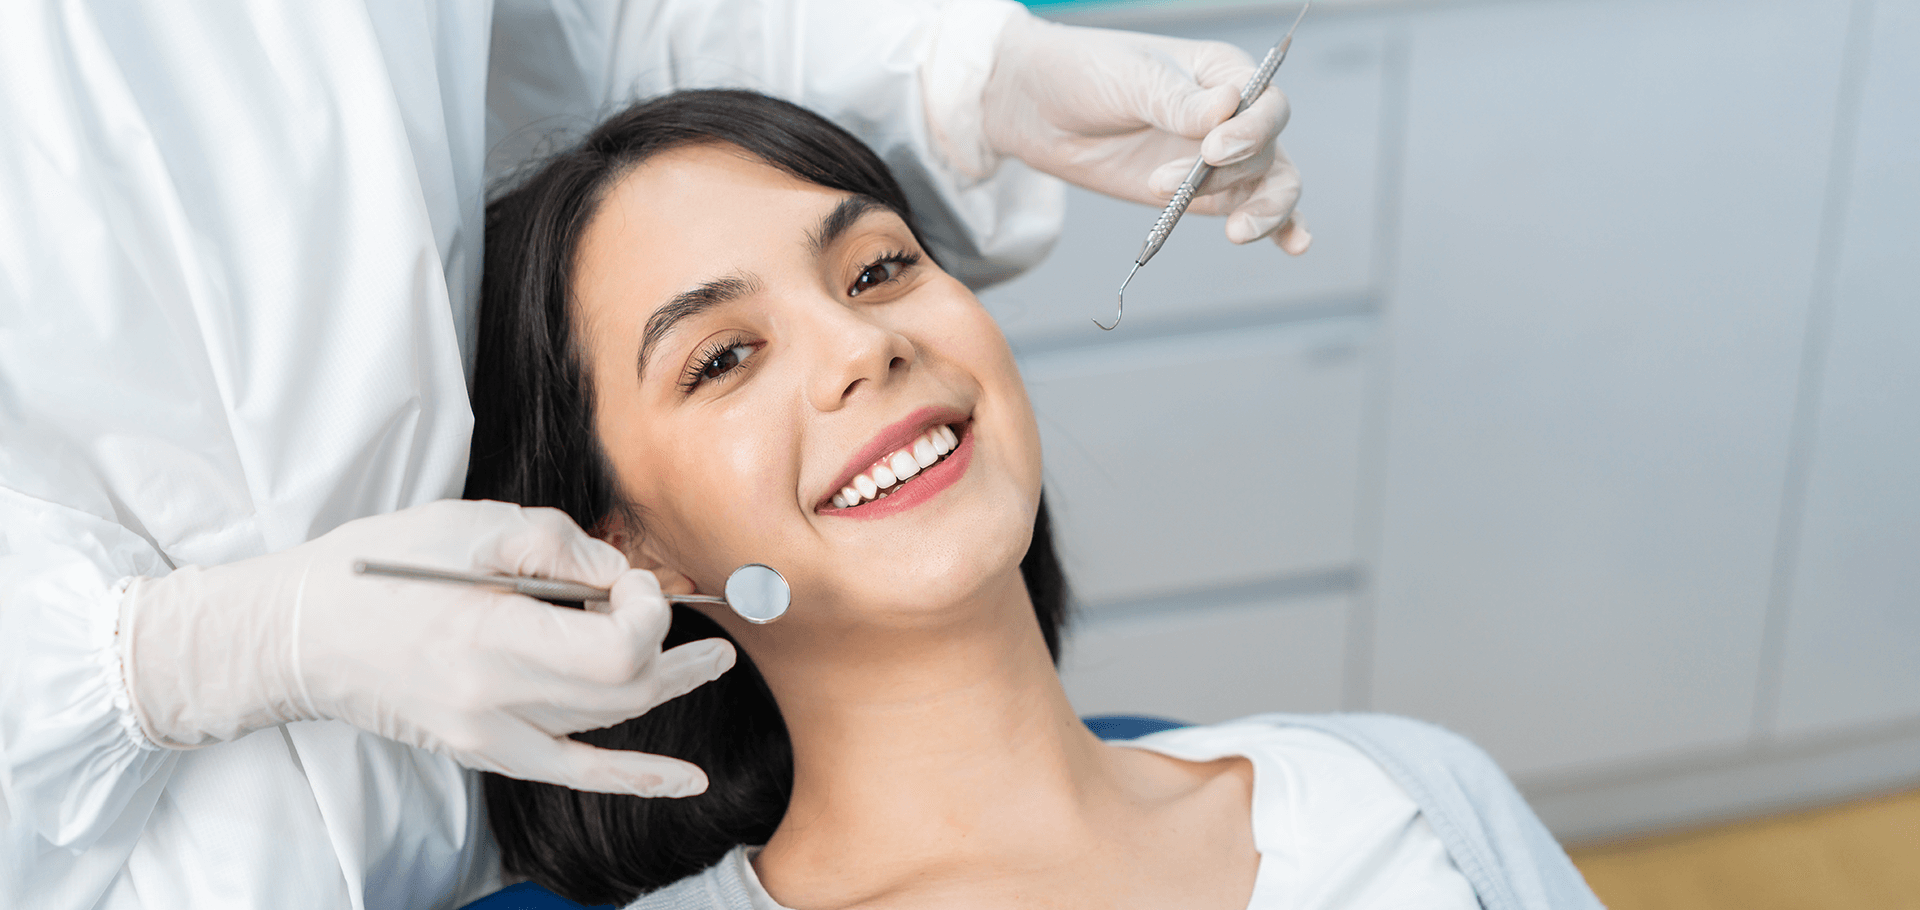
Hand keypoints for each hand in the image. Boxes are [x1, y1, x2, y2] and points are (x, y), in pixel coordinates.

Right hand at [118, 500, 733, 796]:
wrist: (300, 633)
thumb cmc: (379, 566)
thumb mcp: (472, 524)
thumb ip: (558, 545)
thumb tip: (621, 574)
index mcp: (492, 637)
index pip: (615, 650)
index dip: (649, 613)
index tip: (637, 582)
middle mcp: (494, 700)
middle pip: (623, 691)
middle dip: (673, 652)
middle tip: (707, 626)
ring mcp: (489, 734)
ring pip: (605, 724)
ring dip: (662, 690)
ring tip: (704, 663)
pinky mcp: (482, 749)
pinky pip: (574, 770)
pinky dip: (635, 775)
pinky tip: (686, 780)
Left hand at [981, 12, 1309, 252]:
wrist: (1040, 108)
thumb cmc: (1086, 74)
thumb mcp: (1129, 78)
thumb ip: (1175, 101)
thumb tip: (1226, 109)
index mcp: (1223, 73)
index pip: (1265, 103)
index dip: (1250, 130)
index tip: (1213, 150)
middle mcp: (1232, 116)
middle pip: (1267, 150)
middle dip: (1229, 175)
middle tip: (1178, 186)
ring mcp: (1221, 159)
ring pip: (1271, 184)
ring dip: (1262, 211)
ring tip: (1236, 232)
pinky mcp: (1203, 194)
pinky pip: (1252, 208)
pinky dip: (1280, 227)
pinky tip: (1293, 245)